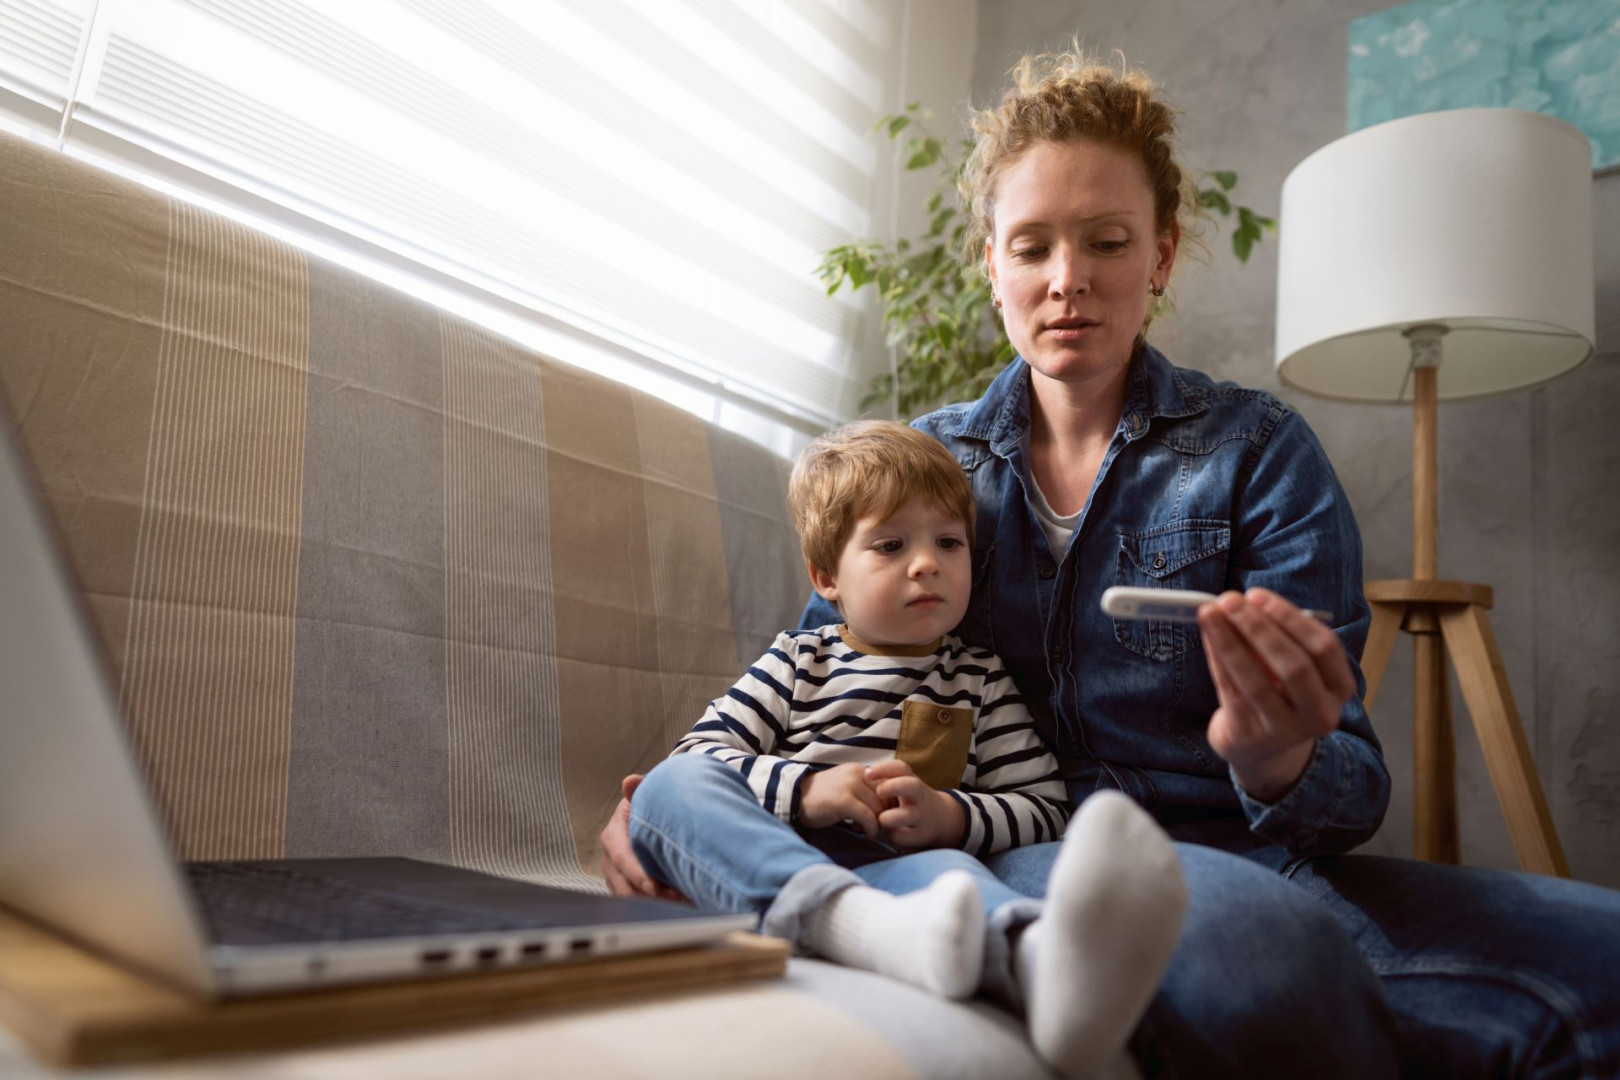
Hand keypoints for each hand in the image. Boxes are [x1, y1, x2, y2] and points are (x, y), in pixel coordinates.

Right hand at [598, 773, 687, 901]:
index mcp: (613, 835)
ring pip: (631, 898)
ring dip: (656, 904)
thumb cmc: (650, 807)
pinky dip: (658, 905)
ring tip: (684, 902)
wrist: (652, 817)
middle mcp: (611, 858)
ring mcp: (617, 874)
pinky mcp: (626, 886)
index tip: (654, 887)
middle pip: (624, 886)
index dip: (637, 874)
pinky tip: (680, 903)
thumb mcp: (646, 796)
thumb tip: (630, 781)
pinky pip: (638, 902)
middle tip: (679, 899)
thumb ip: (640, 789)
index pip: (621, 858)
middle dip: (651, 897)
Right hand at [799, 763, 884, 838]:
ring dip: (876, 824)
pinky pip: (868, 818)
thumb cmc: (821, 798)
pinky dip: (870, 830)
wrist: (794, 798)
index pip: (888, 786)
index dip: (889, 804)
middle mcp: (857, 774)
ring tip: (865, 830)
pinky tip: (865, 835)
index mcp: (859, 770)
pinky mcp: (844, 801)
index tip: (881, 816)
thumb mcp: (846, 787)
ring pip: (878, 808)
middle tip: (873, 826)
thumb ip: (865, 791)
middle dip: (883, 815)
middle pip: (885, 798)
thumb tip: (888, 807)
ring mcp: (850, 786)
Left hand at [868, 759, 964, 849]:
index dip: (884, 769)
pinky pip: (906, 835)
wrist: (939, 818)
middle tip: (878, 791)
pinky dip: (894, 835)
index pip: (901, 768)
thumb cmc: (910, 798)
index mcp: (911, 781)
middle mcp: (918, 796)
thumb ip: (884, 782)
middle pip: (911, 786)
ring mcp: (921, 816)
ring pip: (909, 814)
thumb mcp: (903, 785)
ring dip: (892, 817)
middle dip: (894, 787)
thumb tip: (857, 779)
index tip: (867, 773)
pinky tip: (887, 834)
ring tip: (881, 819)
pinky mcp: (921, 835)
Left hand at [1198, 588, 1354, 801]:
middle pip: (1294, 665)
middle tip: (1229, 600)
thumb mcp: (1291, 669)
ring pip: (1256, 680)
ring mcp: (1286, 730)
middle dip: (1258, 628)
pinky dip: (1218, 659)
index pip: (1324, 647)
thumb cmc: (1279, 695)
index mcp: (1339, 688)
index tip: (1257, 595)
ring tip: (1209, 613)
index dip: (1290, 618)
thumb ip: (1277, 638)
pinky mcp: (1251, 736)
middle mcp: (1320, 713)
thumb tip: (1240, 603)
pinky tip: (1208, 637)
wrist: (1262, 750)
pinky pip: (1231, 691)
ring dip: (1230, 641)